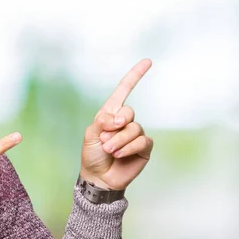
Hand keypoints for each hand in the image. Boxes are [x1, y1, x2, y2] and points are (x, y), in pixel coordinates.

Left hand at [81, 58, 153, 190]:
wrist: (99, 177)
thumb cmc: (92, 155)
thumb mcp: (90, 134)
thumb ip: (102, 121)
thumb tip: (119, 119)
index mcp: (110, 113)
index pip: (124, 90)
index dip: (135, 76)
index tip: (148, 61)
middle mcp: (125, 121)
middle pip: (129, 112)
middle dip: (115, 126)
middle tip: (104, 140)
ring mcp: (136, 134)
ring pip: (134, 128)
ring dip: (119, 141)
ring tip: (109, 150)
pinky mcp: (144, 147)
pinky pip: (141, 141)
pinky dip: (128, 148)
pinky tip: (119, 155)